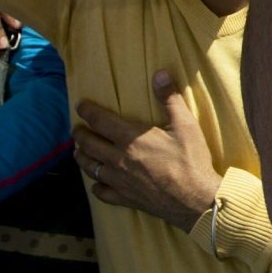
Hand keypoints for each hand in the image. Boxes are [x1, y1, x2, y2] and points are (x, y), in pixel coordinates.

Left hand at [75, 70, 220, 227]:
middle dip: (79, 134)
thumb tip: (160, 73)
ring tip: (79, 152)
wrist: (195, 199)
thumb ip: (170, 98)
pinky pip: (102, 193)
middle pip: (89, 144)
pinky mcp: (125, 198)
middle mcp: (119, 159)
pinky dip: (96, 187)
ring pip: (90, 168)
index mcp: (131, 138)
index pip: (100, 120)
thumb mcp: (185, 125)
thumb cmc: (191, 160)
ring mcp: (119, 181)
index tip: (79, 105)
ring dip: (82, 158)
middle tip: (76, 129)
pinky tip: (96, 184)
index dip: (87, 111)